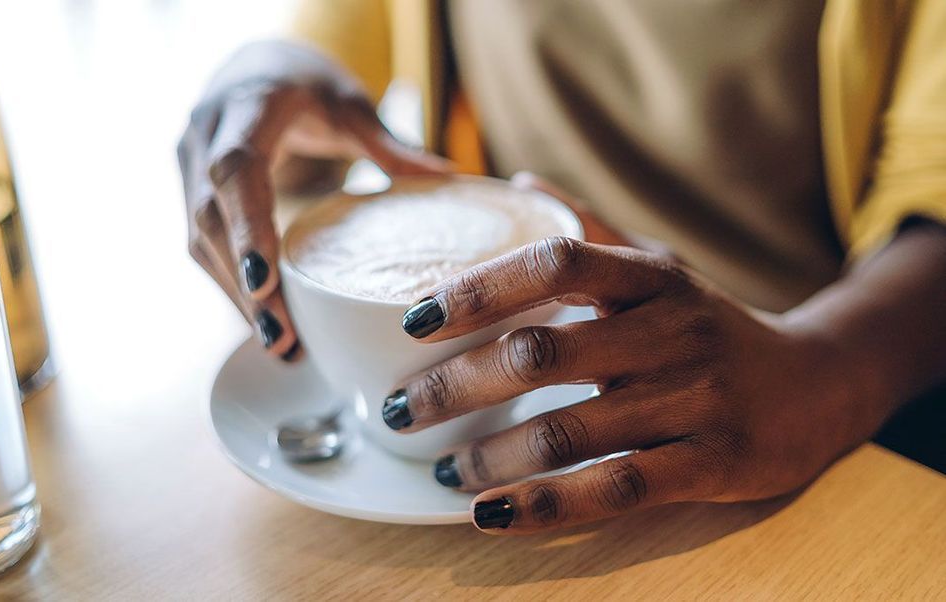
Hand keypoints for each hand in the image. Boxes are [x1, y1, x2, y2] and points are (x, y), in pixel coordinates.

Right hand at [178, 41, 448, 358]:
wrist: (252, 70)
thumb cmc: (306, 86)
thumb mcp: (349, 104)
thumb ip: (389, 143)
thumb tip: (450, 178)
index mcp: (246, 108)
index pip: (236, 170)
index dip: (246, 227)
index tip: (265, 283)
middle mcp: (204, 136)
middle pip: (210, 219)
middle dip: (243, 283)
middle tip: (280, 338)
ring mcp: (188, 165)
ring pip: (198, 240)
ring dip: (234, 296)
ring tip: (278, 343)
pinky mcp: (189, 191)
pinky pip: (202, 246)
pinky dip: (231, 285)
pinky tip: (262, 320)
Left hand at [386, 236, 870, 533]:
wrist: (818, 383)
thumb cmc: (710, 324)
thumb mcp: (658, 268)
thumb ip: (589, 229)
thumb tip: (517, 181)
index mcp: (649, 276)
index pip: (555, 262)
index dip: (479, 287)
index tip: (413, 319)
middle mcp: (670, 330)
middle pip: (543, 352)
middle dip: (456, 384)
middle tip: (401, 408)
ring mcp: (693, 398)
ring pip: (571, 429)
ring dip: (491, 455)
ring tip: (440, 468)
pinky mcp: (711, 462)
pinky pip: (615, 488)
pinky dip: (545, 506)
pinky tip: (490, 514)